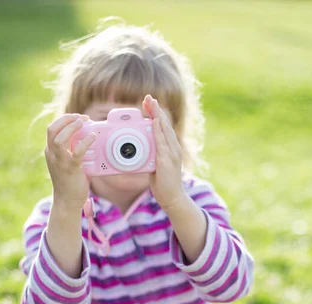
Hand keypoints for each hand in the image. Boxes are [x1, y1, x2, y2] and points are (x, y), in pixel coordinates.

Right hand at [44, 113, 95, 212]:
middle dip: (66, 119)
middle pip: (52, 129)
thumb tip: (87, 138)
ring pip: (59, 138)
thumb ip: (72, 151)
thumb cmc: (70, 182)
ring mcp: (60, 162)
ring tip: (84, 123)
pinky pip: (76, 152)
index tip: (78, 117)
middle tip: (82, 117)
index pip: (52, 128)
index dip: (65, 119)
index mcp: (50, 151)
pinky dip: (85, 142)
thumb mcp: (67, 163)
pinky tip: (93, 136)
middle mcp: (52, 155)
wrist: (67, 201)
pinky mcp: (71, 169)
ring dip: (71, 127)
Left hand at [142, 94, 185, 211]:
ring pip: (164, 130)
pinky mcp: (167, 161)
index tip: (149, 103)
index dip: (156, 113)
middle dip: (156, 109)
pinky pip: (162, 143)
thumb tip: (138, 151)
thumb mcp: (155, 166)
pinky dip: (158, 131)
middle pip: (165, 124)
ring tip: (151, 104)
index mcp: (171, 148)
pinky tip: (155, 123)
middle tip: (148, 97)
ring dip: (157, 116)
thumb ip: (149, 156)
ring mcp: (172, 154)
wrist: (173, 198)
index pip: (163, 127)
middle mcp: (173, 148)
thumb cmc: (164, 184)